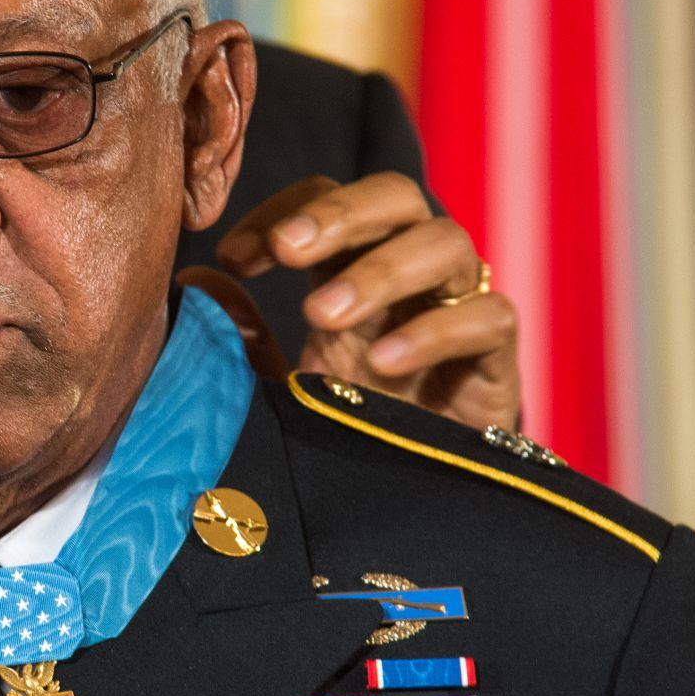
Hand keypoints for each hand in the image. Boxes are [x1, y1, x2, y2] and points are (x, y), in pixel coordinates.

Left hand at [211, 173, 518, 429]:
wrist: (416, 500)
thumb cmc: (344, 427)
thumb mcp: (281, 383)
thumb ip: (243, 338)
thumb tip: (196, 281)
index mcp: (350, 266)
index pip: (326, 199)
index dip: (282, 212)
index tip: (233, 257)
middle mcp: (410, 273)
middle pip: (395, 195)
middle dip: (338, 213)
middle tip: (287, 250)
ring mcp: (459, 307)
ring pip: (446, 242)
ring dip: (382, 271)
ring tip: (322, 316)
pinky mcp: (499, 359)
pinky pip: (490, 317)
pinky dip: (437, 331)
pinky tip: (384, 362)